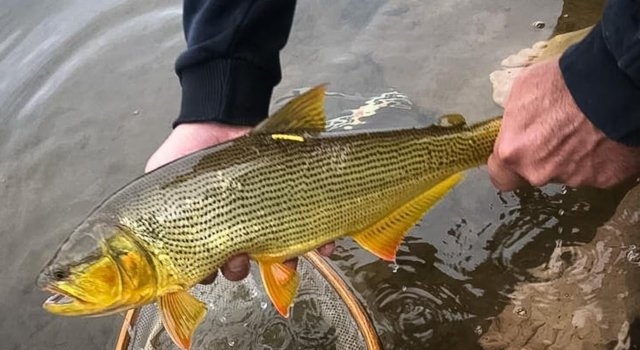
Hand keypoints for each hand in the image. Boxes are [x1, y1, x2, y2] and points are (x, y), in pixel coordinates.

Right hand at [145, 122, 334, 282]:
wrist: (224, 115)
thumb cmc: (192, 149)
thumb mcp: (161, 175)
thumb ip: (149, 207)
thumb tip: (133, 241)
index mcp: (204, 230)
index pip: (206, 267)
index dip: (209, 273)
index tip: (209, 270)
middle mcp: (235, 230)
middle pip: (242, 265)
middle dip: (242, 268)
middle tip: (239, 259)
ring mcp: (265, 220)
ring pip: (277, 255)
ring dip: (283, 263)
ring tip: (285, 258)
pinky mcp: (291, 206)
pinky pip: (308, 232)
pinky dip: (318, 243)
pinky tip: (325, 245)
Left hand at [488, 57, 639, 190]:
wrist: (611, 84)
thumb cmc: (562, 82)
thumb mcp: (521, 91)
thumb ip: (514, 122)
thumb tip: (517, 127)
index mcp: (514, 153)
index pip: (501, 177)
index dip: (509, 166)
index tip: (516, 156)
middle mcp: (540, 172)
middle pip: (537, 171)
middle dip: (545, 156)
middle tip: (559, 131)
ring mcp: (574, 178)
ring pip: (567, 171)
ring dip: (573, 156)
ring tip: (585, 129)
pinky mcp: (605, 178)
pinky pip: (597, 171)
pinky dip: (599, 158)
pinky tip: (604, 136)